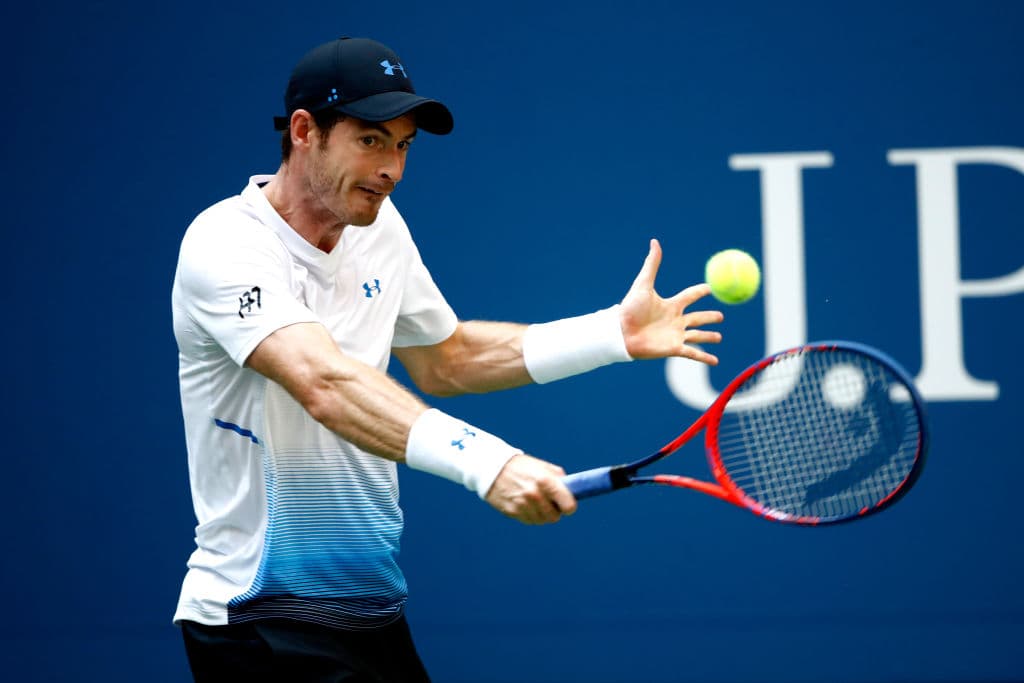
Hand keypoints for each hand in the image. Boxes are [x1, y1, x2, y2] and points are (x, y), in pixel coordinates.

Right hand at [484, 454, 577, 524]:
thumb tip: (571, 491)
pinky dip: (530, 515)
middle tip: (549, 502)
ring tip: (536, 502)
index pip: (568, 505)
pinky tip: (525, 504)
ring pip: (541, 521)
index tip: (567, 505)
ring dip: (541, 514)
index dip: (569, 506)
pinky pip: (528, 521)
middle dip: (554, 511)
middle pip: (554, 517)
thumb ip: (558, 478)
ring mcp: (522, 504)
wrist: (492, 468)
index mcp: (545, 481)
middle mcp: (534, 494)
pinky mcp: (512, 511)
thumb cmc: (520, 466)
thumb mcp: (542, 466)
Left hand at [619, 239, 723, 364]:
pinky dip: (705, 357)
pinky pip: (693, 353)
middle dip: (709, 317)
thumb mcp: (644, 285)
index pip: (690, 296)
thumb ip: (652, 264)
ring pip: (697, 335)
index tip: (710, 289)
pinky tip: (715, 362)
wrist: (621, 333)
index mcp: (670, 305)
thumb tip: (655, 241)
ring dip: (709, 337)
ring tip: (719, 337)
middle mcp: (675, 320)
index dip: (700, 292)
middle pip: (697, 317)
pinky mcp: (673, 349)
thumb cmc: (630, 309)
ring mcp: (675, 335)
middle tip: (721, 316)